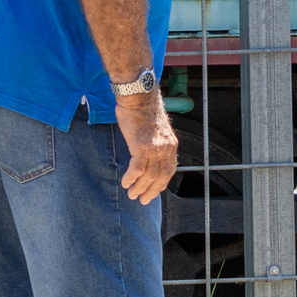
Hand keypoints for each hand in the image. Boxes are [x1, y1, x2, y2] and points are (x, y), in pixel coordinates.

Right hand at [116, 89, 179, 204]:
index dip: (161, 183)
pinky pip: (138, 169)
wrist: (138, 96)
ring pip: (150, 176)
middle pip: (161, 176)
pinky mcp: (142, 146)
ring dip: (140, 188)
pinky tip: (125, 182)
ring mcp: (155, 148)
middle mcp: (166, 148)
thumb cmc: (142, 109)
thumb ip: (154, 142)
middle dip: (152, 191)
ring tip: (131, 194)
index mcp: (170, 144)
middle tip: (142, 200)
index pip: (169, 169)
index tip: (154, 191)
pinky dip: (131, 178)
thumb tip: (146, 154)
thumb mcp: (154, 129)